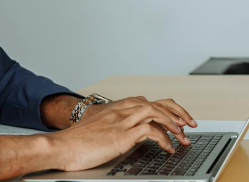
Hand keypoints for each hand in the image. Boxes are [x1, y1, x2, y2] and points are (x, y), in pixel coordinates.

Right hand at [83, 96, 197, 142]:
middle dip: (177, 114)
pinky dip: (163, 138)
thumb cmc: (75, 142)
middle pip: (157, 103)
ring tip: (182, 137)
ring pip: (155, 112)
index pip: (149, 101)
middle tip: (189, 126)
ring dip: (173, 124)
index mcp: (116, 108)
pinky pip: (149, 131)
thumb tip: (128, 137)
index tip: (179, 119)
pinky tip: (167, 148)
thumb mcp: (98, 130)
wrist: (59, 146)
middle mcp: (120, 111)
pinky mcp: (120, 136)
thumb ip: (114, 128)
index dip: (167, 108)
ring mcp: (121, 122)